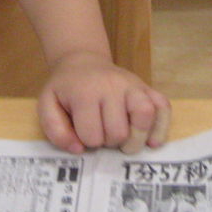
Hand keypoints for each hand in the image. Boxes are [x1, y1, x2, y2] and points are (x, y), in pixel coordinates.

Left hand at [39, 53, 171, 153]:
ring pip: (145, 117)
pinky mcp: (148, 88)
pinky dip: (161, 127)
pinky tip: (151, 140)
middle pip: (119, 132)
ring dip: (136, 139)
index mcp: (86, 92)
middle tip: (102, 135)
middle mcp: (113, 86)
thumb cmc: (65, 88)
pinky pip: (164, 108)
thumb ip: (56, 131)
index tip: (82, 133)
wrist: (82, 62)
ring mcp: (134, 86)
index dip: (86, 142)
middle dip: (109, 143)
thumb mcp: (47, 106)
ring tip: (125, 142)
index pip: (92, 136)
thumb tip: (79, 150)